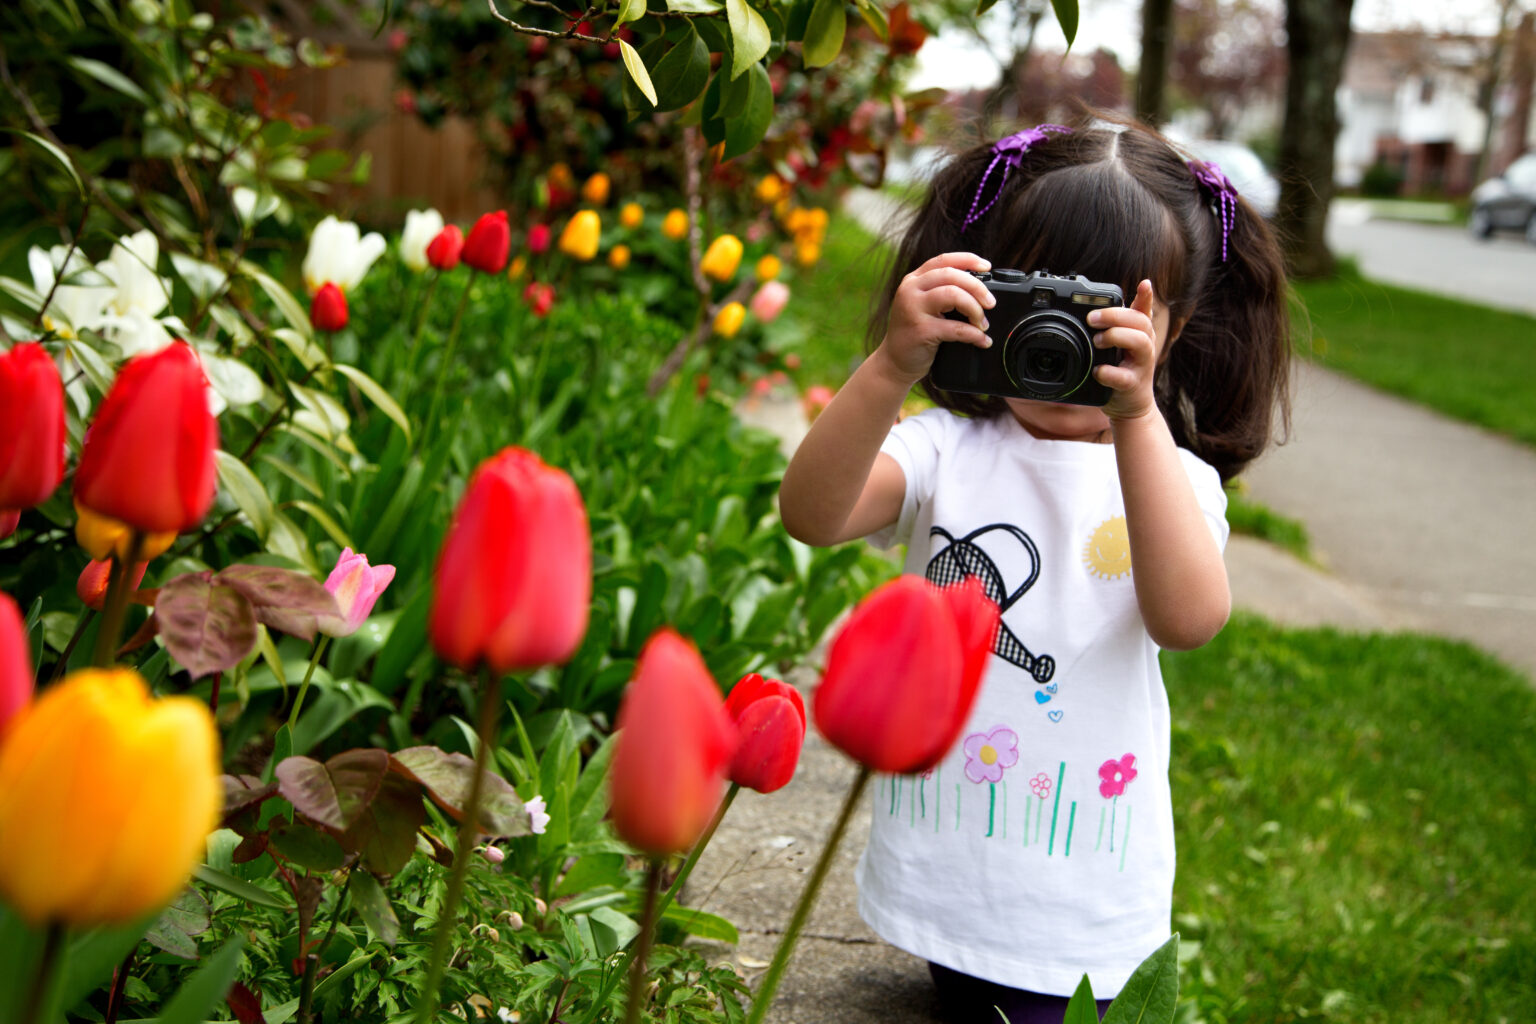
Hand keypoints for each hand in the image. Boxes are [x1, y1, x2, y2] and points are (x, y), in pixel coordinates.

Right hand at [875, 252, 994, 385]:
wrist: (894, 362)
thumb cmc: (915, 333)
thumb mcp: (924, 305)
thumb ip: (942, 291)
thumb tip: (981, 288)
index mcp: (914, 280)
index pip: (943, 260)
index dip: (968, 260)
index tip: (987, 267)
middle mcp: (910, 290)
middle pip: (951, 275)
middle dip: (977, 287)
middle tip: (991, 303)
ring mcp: (913, 309)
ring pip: (953, 295)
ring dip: (975, 309)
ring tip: (982, 324)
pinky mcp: (920, 331)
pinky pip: (956, 328)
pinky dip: (974, 334)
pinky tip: (981, 340)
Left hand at [1090, 279, 1168, 421]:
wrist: (1130, 406)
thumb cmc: (1122, 370)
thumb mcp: (1119, 346)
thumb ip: (1115, 326)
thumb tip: (1101, 303)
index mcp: (1140, 333)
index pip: (1144, 310)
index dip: (1146, 296)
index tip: (1144, 284)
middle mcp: (1145, 345)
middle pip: (1141, 322)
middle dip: (1116, 316)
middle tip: (1092, 318)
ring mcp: (1142, 365)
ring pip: (1140, 343)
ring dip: (1117, 337)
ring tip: (1097, 341)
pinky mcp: (1133, 386)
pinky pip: (1124, 377)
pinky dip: (1110, 372)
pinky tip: (1098, 370)